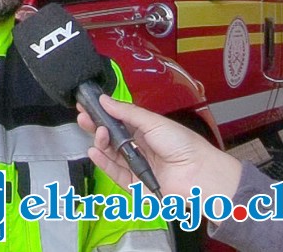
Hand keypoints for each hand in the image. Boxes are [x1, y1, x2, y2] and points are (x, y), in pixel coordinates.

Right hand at [77, 95, 241, 200]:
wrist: (198, 173)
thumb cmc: (183, 145)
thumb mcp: (153, 121)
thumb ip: (126, 112)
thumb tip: (105, 99)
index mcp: (144, 130)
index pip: (117, 120)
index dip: (102, 113)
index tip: (87, 105)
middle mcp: (138, 147)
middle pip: (110, 137)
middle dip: (96, 126)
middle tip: (84, 117)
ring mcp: (135, 165)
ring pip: (110, 154)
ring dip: (100, 142)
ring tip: (97, 132)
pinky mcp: (134, 184)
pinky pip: (114, 173)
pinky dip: (102, 162)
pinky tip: (95, 151)